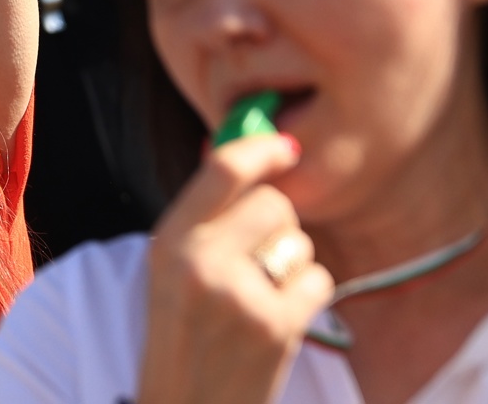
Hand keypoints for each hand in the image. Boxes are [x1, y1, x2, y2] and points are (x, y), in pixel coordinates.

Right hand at [137, 133, 332, 403]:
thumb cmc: (183, 342)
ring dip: (293, 264)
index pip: (223, 168)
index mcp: (169, 243)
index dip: (261, 147)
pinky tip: (280, 321)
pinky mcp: (275, 327)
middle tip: (262, 257)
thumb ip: (206, 218)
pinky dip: (308, 297)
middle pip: (274, 203)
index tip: (286, 146)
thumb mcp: (171, 272)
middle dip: (280, 223)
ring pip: (299, 242)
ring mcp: (239, 296)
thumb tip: (248, 155)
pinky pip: (318, 280)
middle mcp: (200, 263)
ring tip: (261, 299)